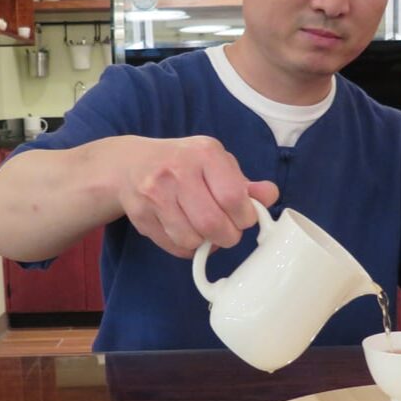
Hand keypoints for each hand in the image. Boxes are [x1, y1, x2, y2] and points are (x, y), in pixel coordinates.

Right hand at [117, 136, 278, 257]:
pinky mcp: (140, 215)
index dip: (245, 217)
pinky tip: (186, 230)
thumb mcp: (215, 163)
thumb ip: (244, 183)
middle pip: (212, 223)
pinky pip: (173, 246)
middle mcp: (177, 170)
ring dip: (205, 243)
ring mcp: (154, 194)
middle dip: (228, 236)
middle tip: (228, 231)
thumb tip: (270, 195)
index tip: (244, 218)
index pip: (233, 196)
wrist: (130, 164)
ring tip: (204, 229)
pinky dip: (186, 247)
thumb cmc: (183, 163)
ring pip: (192, 239)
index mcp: (204, 153)